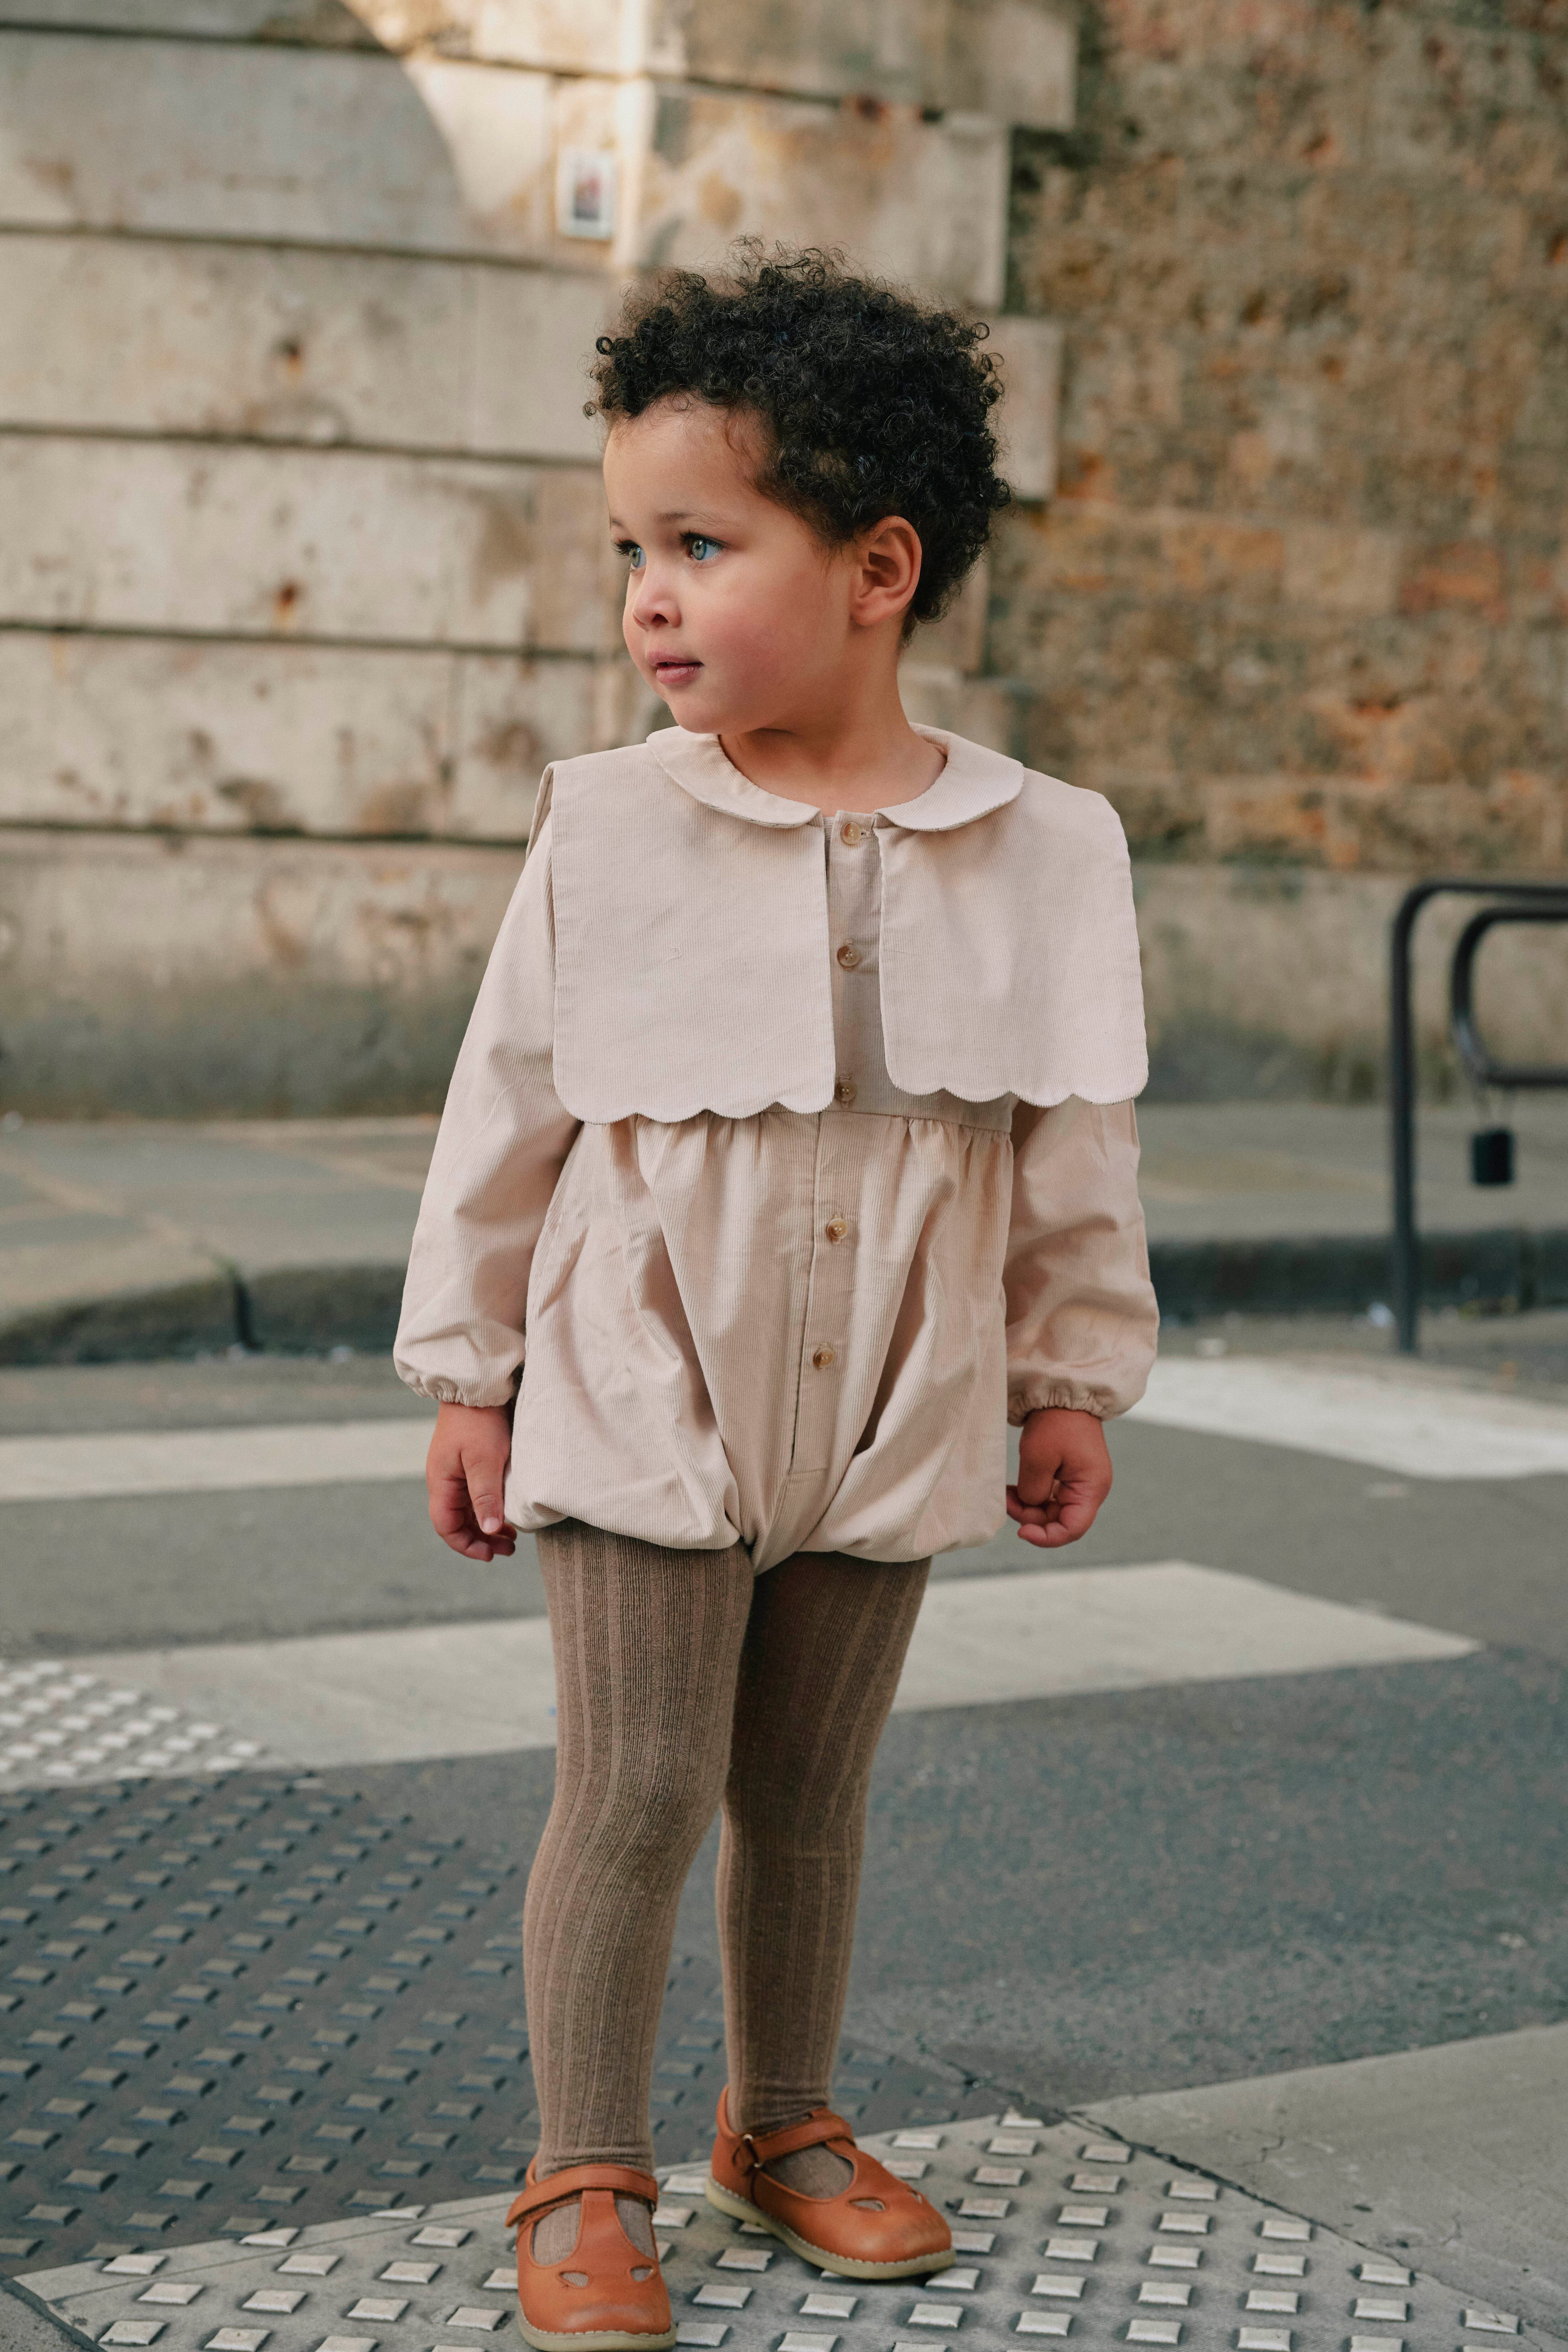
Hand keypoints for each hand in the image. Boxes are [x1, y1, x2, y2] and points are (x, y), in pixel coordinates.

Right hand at [427, 1401, 515, 1561]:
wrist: (477, 1386)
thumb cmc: (479, 1421)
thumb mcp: (484, 1460)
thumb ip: (485, 1496)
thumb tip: (487, 1531)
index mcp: (441, 1482)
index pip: (446, 1527)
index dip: (467, 1545)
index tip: (491, 1554)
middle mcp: (445, 1480)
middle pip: (458, 1522)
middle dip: (481, 1539)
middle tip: (509, 1549)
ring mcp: (456, 1472)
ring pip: (468, 1510)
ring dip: (487, 1526)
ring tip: (512, 1537)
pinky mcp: (468, 1462)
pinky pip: (475, 1495)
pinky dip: (490, 1508)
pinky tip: (506, 1513)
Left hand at [1005, 1406, 1111, 1548]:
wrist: (1063, 1393)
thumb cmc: (1055, 1422)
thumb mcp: (1038, 1457)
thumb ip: (1034, 1491)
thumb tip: (1030, 1507)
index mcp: (1092, 1488)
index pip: (1073, 1529)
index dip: (1046, 1538)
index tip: (1021, 1532)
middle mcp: (1090, 1489)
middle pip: (1060, 1521)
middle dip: (1031, 1517)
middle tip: (1006, 1501)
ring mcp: (1081, 1482)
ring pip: (1052, 1510)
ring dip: (1028, 1507)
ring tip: (1007, 1493)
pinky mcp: (1070, 1475)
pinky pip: (1051, 1496)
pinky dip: (1032, 1496)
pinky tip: (1014, 1489)